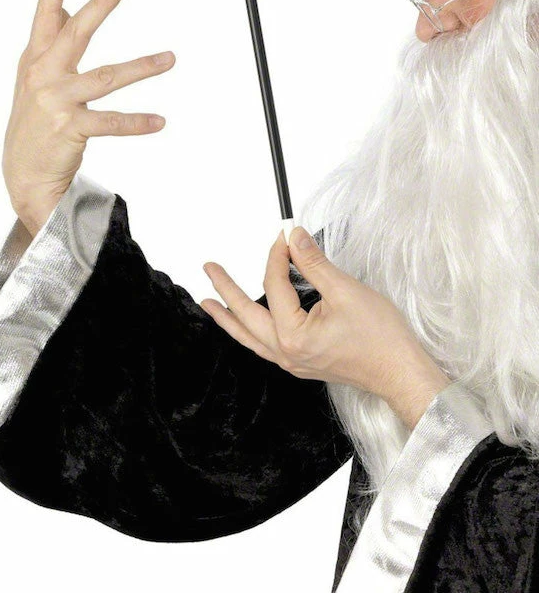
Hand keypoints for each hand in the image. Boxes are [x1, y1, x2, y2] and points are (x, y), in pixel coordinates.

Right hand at [2, 0, 175, 236]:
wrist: (23, 171)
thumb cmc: (34, 120)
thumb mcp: (37, 78)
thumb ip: (53, 43)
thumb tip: (68, 9)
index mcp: (35, 61)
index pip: (44, 17)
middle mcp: (43, 76)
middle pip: (75, 34)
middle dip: (99, 6)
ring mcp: (57, 102)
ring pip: (105, 78)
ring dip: (141, 67)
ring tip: (170, 58)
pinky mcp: (70, 129)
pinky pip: (111, 122)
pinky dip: (137, 122)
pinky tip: (160, 121)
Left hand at [200, 226, 449, 412]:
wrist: (399, 371)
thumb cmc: (379, 337)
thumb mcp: (345, 290)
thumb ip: (313, 263)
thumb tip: (294, 238)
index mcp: (293, 335)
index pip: (274, 285)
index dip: (277, 255)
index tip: (285, 235)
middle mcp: (285, 352)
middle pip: (246, 314)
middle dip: (225, 289)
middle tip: (209, 268)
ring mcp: (291, 361)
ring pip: (248, 336)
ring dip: (228, 317)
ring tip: (208, 303)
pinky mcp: (300, 363)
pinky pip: (263, 346)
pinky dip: (248, 332)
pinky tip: (245, 324)